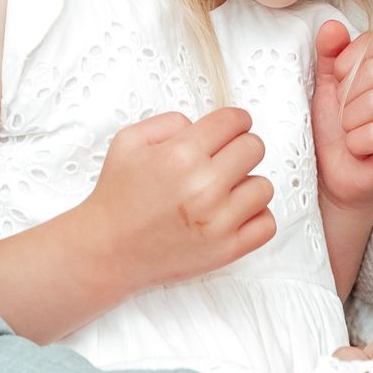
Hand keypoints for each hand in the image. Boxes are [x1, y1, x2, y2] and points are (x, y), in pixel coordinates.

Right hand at [81, 105, 273, 305]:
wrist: (106, 251)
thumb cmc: (117, 196)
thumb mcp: (129, 140)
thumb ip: (170, 121)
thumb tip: (203, 125)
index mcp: (181, 154)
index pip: (235, 121)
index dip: (234, 121)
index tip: (231, 128)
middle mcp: (204, 186)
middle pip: (254, 148)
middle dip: (241, 147)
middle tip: (224, 158)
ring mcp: (218, 221)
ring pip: (264, 186)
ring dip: (247, 184)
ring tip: (224, 190)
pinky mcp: (226, 250)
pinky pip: (267, 224)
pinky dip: (255, 216)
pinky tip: (234, 213)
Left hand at [311, 18, 372, 206]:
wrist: (335, 176)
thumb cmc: (336, 129)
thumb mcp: (328, 85)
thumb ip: (330, 53)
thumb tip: (331, 27)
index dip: (346, 62)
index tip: (339, 84)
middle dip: (347, 96)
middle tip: (346, 116)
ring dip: (350, 121)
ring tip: (352, 132)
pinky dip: (356, 143)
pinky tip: (359, 150)